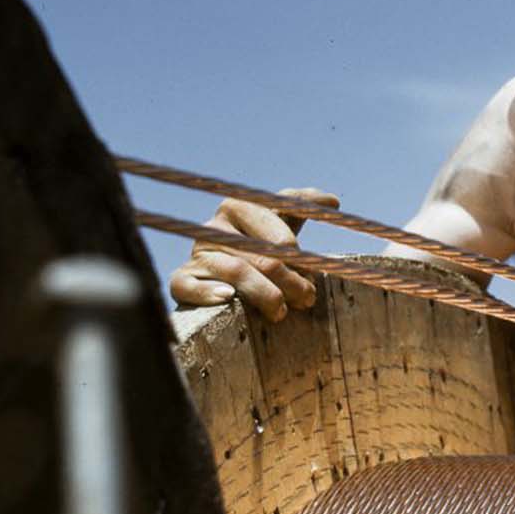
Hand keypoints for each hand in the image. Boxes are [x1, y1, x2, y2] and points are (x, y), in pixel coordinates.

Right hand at [167, 187, 340, 321]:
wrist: (224, 274)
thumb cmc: (259, 245)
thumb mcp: (282, 223)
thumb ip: (303, 207)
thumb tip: (332, 200)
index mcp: (239, 206)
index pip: (277, 231)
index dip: (298, 256)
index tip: (313, 273)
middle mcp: (214, 226)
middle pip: (262, 255)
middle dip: (290, 280)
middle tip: (307, 299)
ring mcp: (197, 253)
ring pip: (236, 271)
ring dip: (265, 294)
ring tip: (281, 312)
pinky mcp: (182, 278)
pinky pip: (187, 285)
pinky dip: (207, 293)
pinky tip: (228, 298)